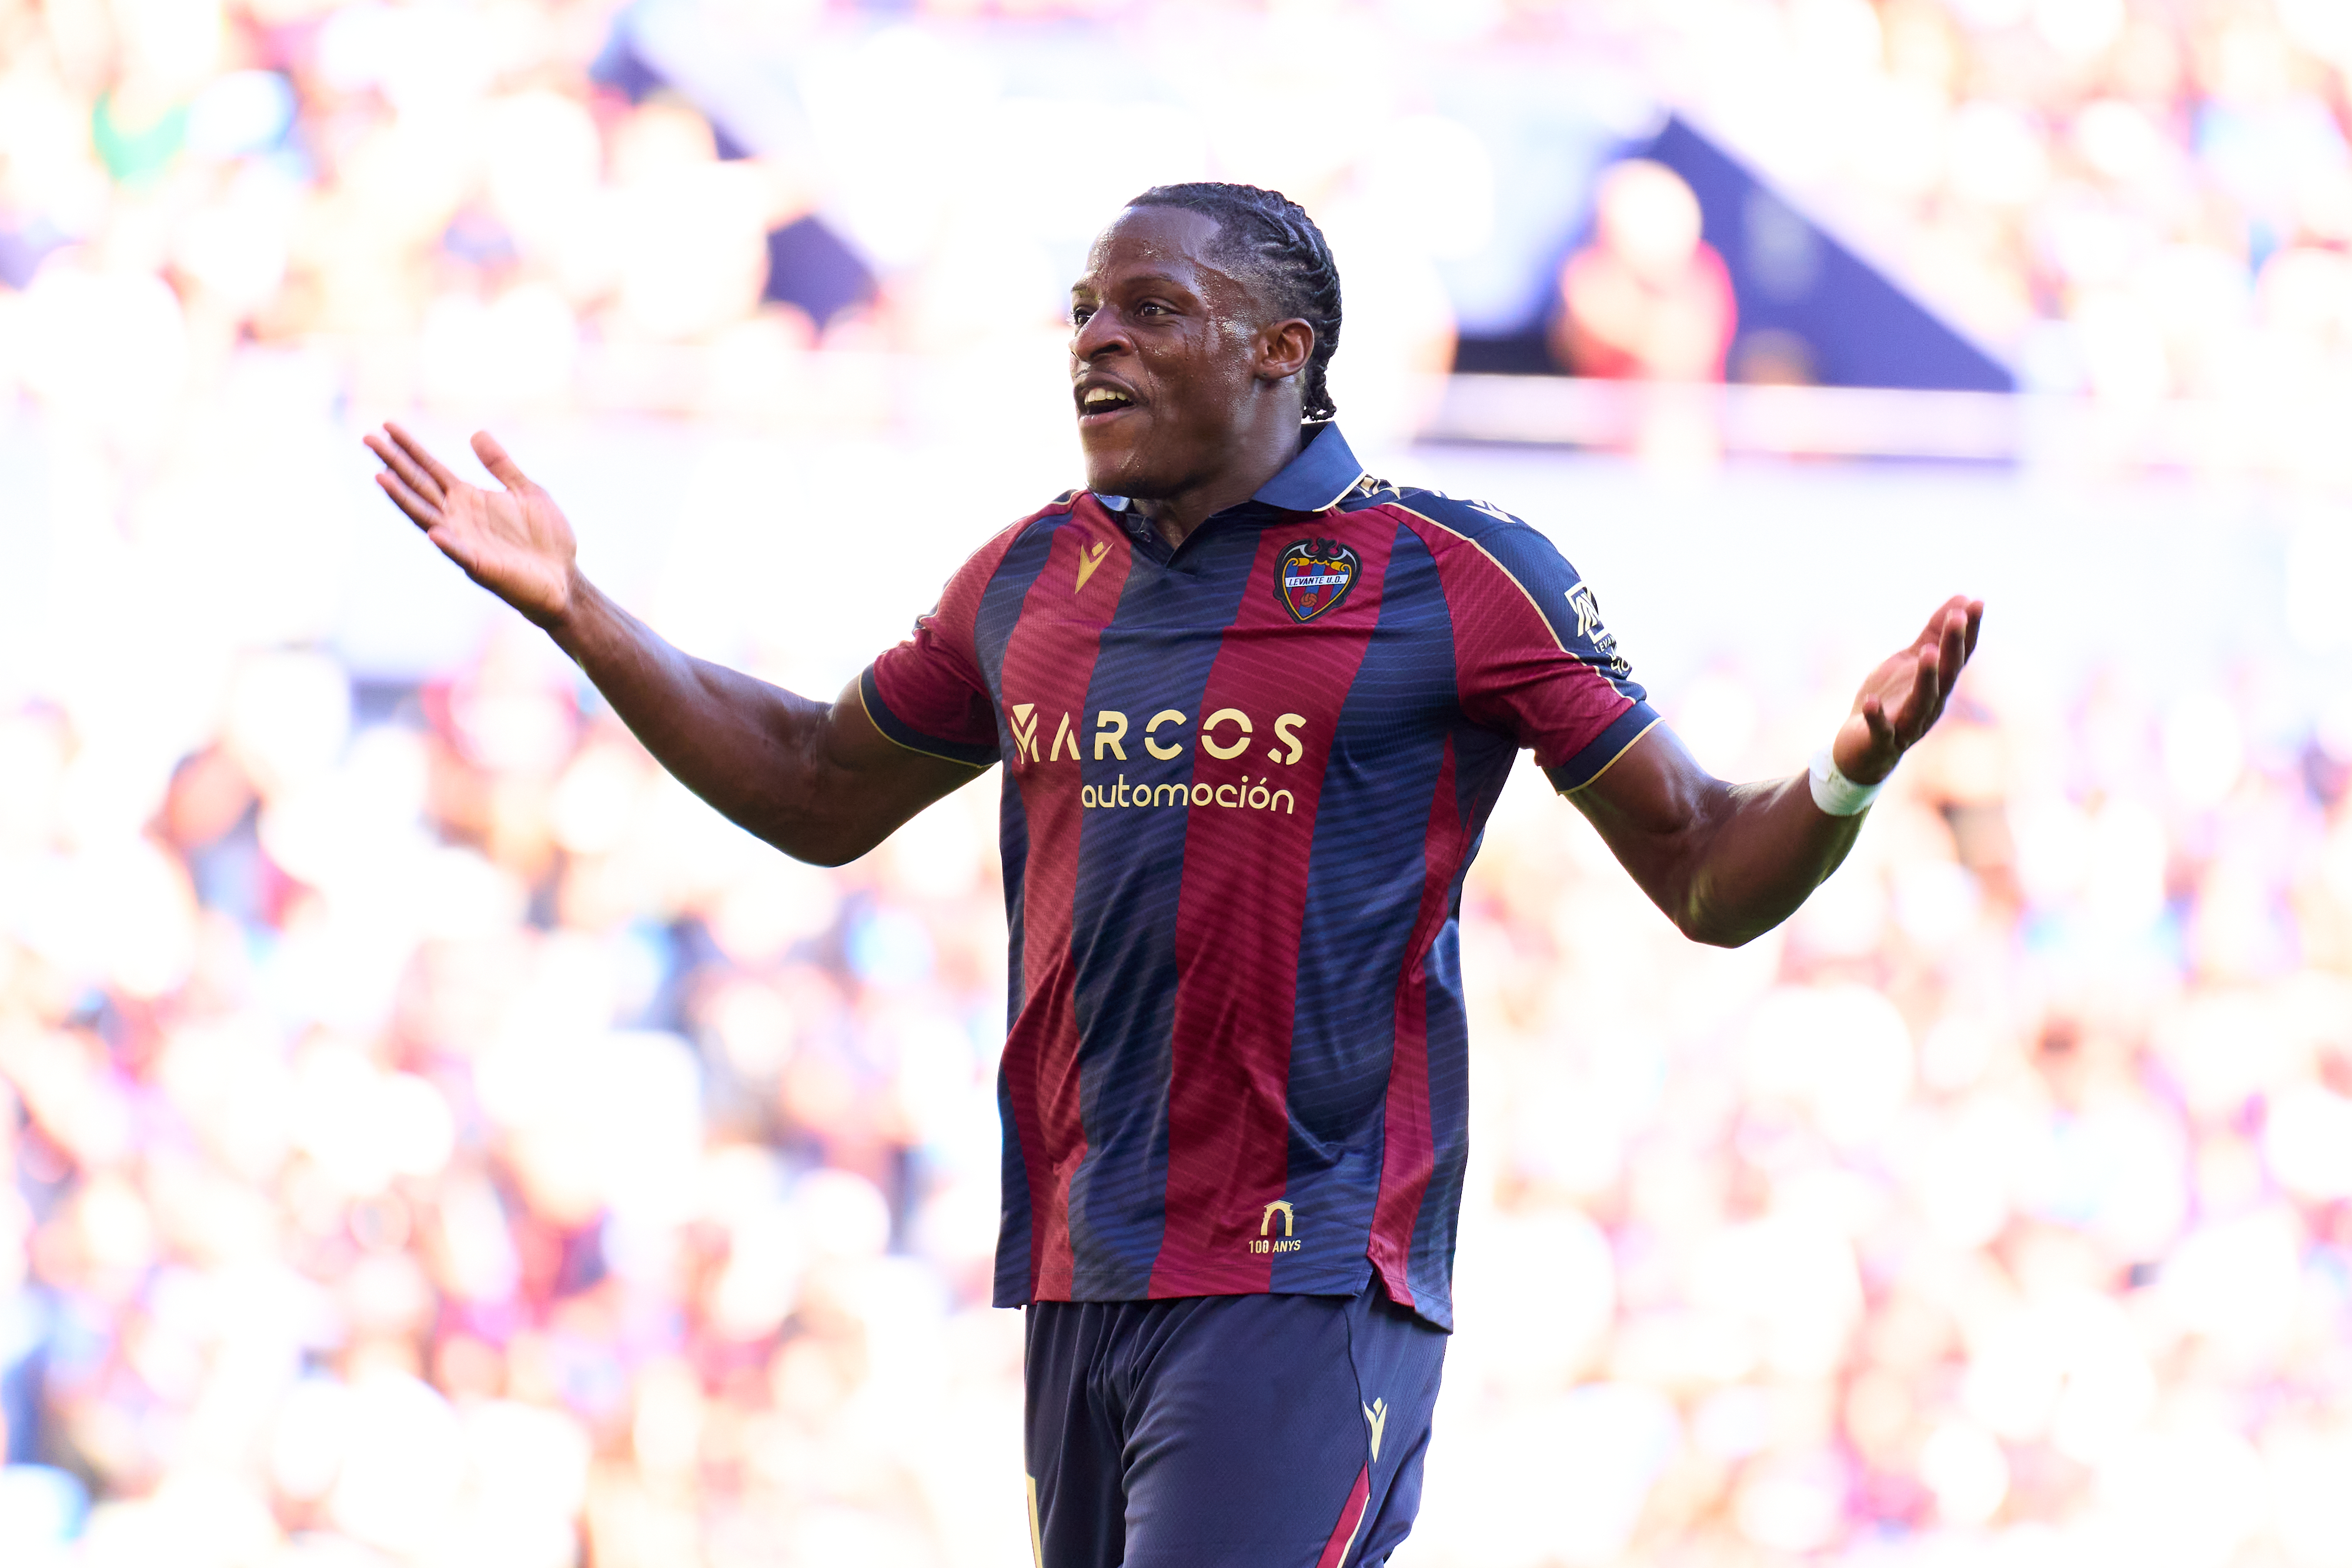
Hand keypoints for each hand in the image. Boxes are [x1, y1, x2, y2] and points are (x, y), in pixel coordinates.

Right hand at [364, 424, 578, 629]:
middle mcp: (459, 518)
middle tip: (367, 437)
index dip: (410, 447)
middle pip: (419, 485)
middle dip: (394, 462)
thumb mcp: (526, 490)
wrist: (564, 578)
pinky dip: (447, 543)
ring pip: (426, 516)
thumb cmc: (546, 538)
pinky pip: (460, 553)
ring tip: (380, 476)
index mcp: (468, 498)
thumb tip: (476, 433)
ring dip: (403, 498)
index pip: (430, 468)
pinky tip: (434, 531)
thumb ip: (501, 465)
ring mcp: (465, 542)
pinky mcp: (481, 566)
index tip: (387, 425)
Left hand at [1832, 595, 1983, 784]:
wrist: (1861, 748)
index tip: (1977, 602)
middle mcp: (1930, 704)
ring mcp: (1907, 724)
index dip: (1969, 630)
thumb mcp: (1910, 662)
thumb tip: (1961, 599)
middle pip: (1947, 674)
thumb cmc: (1891, 700)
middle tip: (1958, 616)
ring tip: (1928, 651)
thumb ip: (1932, 634)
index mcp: (1938, 685)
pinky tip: (1872, 702)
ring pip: (1922, 701)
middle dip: (1953, 645)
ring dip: (1927, 677)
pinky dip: (1877, 717)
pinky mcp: (1881, 740)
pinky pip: (1881, 729)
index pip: (1959, 655)